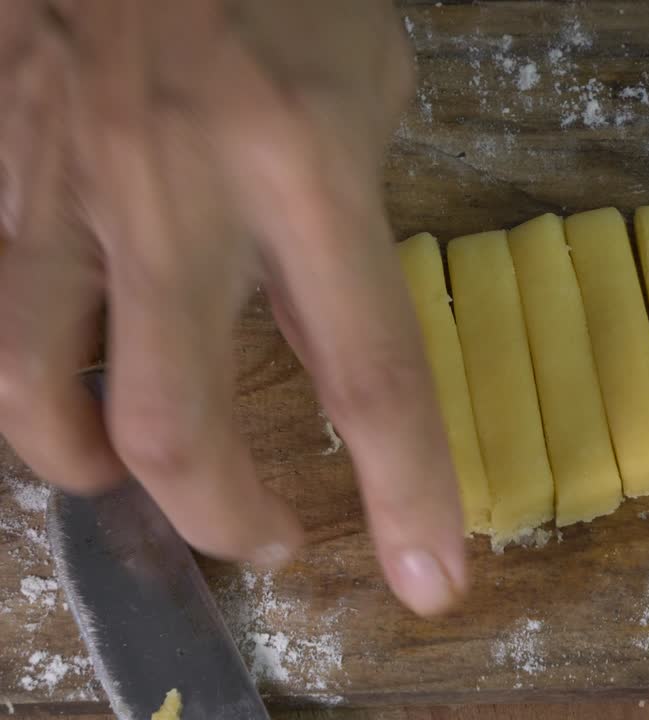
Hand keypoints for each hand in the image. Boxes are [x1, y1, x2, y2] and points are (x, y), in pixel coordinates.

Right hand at [0, 0, 465, 614]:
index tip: (434, 582)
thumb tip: (338, 310)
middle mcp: (172, 197)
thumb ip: (357, 211)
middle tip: (267, 536)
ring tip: (136, 473)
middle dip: (225, 518)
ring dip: (90, 468)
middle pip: (176, 428)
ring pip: (33, 395)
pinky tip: (57, 383)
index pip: (370, 374)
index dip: (407, 496)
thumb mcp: (363, 79)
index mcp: (304, 168)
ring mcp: (54, 188)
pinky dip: (22, 381)